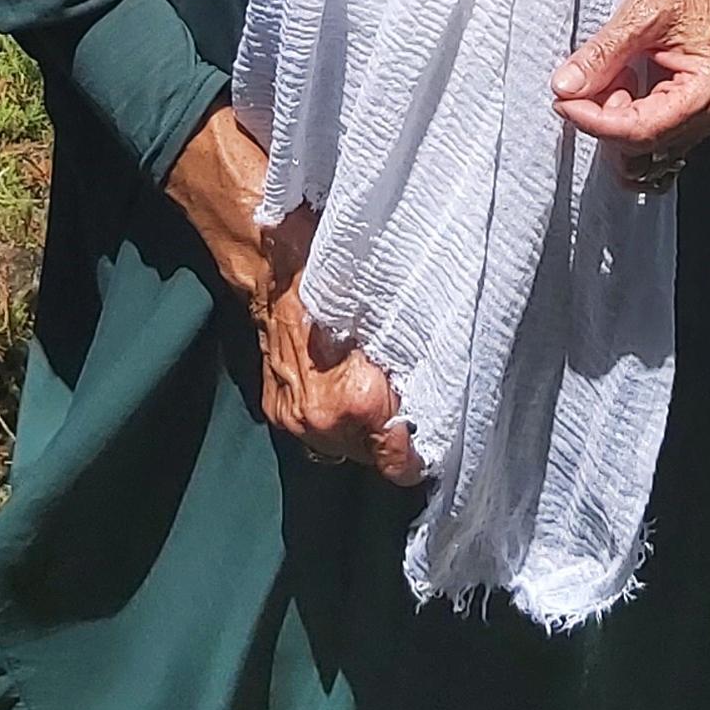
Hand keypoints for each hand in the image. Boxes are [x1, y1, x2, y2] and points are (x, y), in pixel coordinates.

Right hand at [166, 110, 417, 480]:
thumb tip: (447, 391)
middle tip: (411, 392)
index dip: (422, 437)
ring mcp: (293, 420)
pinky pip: (322, 432)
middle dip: (395, 428)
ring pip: (349, 445)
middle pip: (376, 456)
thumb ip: (411, 356)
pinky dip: (338, 415)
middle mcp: (318, 421)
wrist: (263, 253)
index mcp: (350, 399)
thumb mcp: (387, 307)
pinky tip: (348, 385)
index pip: (400, 455)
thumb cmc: (330, 267)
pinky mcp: (277, 411)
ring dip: (366, 424)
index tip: (438, 414)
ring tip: (381, 386)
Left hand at [550, 0, 709, 190]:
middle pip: (642, 143)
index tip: (563, 102)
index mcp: (708, 89)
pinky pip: (651, 132)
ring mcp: (704, 116)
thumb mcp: (641, 11)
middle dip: (603, 118)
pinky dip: (626, 114)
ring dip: (614, 118)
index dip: (595, 121)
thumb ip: (603, 53)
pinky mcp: (691, 113)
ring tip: (610, 76)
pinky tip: (623, 82)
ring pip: (644, 144)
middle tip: (578, 84)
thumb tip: (567, 86)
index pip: (642, 129)